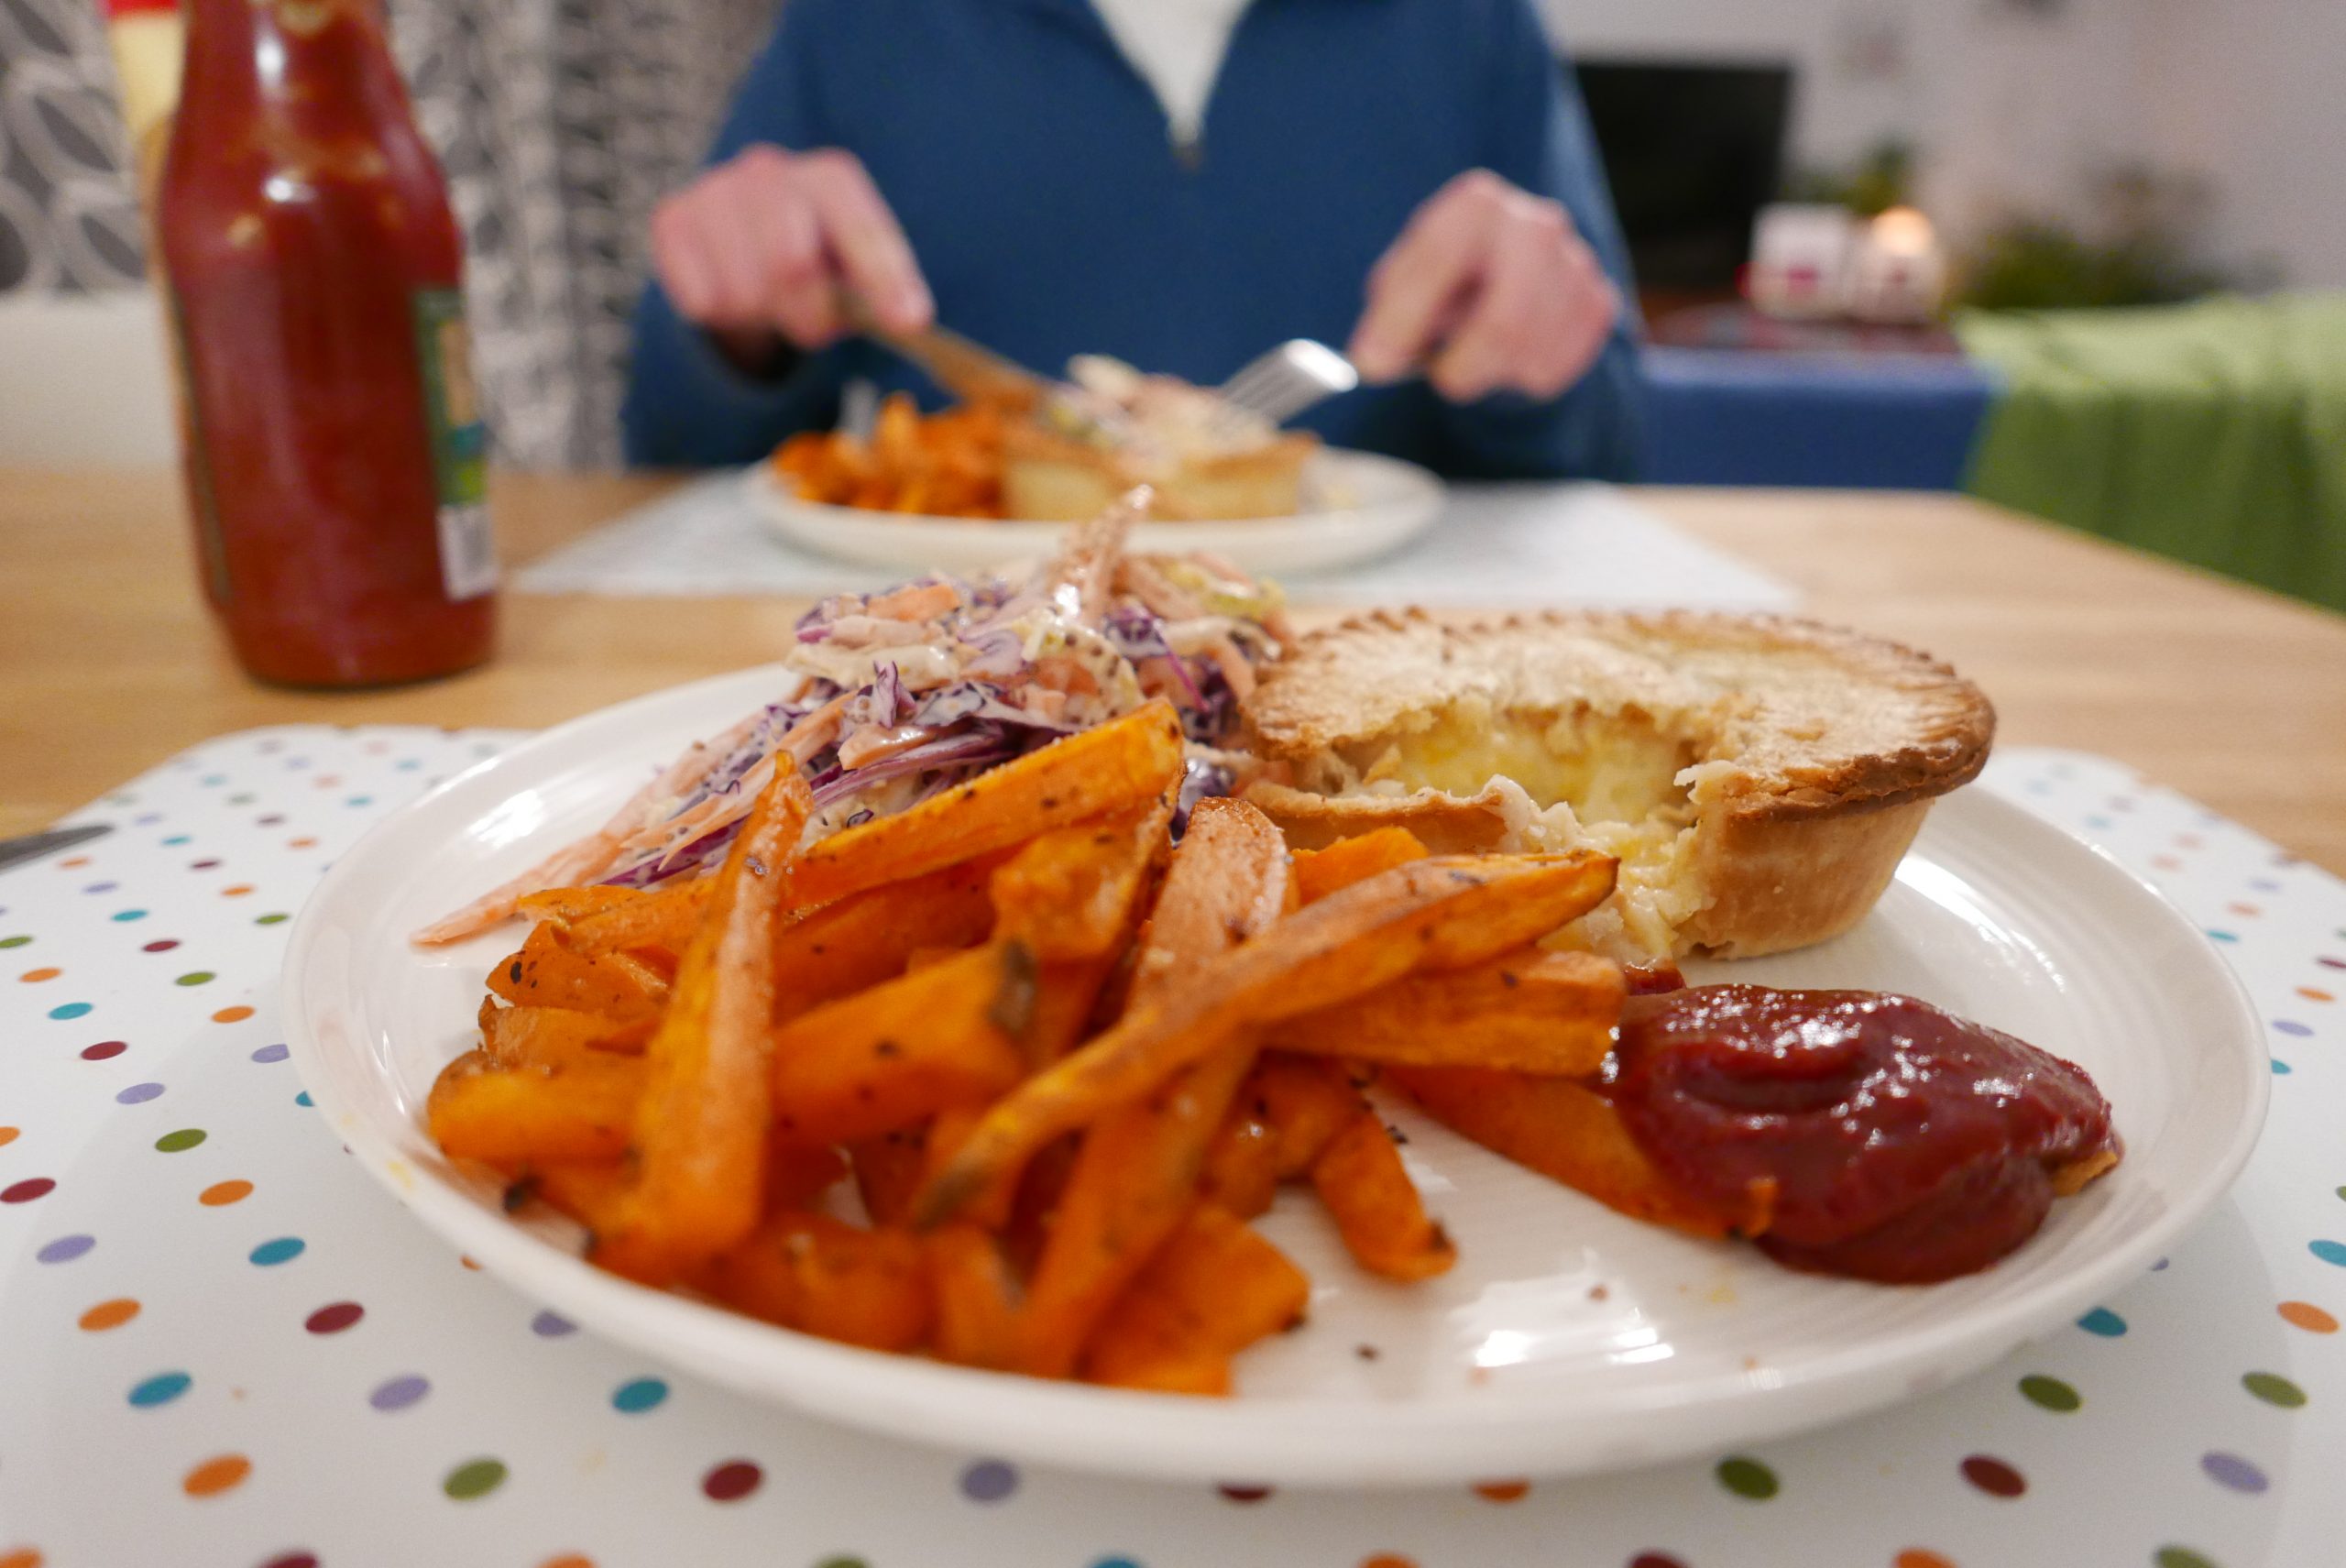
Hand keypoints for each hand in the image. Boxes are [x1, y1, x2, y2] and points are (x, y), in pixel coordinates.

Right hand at [651, 145, 931, 366]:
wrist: (737, 251)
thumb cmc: (814, 268)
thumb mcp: (855, 275)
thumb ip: (883, 293)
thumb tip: (911, 321)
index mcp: (830, 178)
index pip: (861, 227)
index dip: (885, 277)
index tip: (908, 323)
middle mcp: (771, 170)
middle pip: (791, 261)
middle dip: (808, 312)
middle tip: (812, 329)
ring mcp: (716, 190)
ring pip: (742, 290)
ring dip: (762, 317)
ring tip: (768, 303)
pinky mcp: (671, 218)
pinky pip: (702, 299)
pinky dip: (721, 314)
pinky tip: (729, 293)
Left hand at [1348, 169, 1618, 402]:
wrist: (1512, 286)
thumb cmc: (1446, 286)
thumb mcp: (1403, 289)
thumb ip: (1385, 321)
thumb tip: (1371, 360)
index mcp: (1476, 205)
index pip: (1439, 263)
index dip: (1402, 320)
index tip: (1373, 362)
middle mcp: (1535, 225)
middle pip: (1504, 324)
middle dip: (1463, 366)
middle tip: (1442, 378)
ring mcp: (1575, 263)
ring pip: (1528, 355)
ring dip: (1488, 374)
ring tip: (1473, 357)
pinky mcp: (1598, 304)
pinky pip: (1553, 369)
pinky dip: (1518, 379)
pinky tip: (1509, 358)